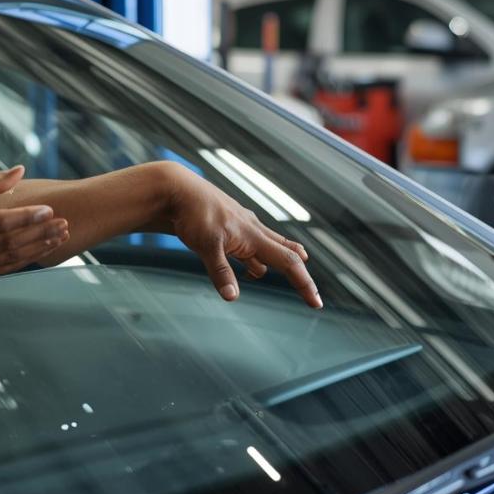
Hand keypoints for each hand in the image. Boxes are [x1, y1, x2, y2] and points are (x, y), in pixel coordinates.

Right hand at [0, 166, 69, 276]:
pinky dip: (28, 258)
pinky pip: (7, 267)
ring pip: (11, 257)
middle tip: (62, 223)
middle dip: (40, 233)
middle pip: (10, 242)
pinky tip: (44, 248)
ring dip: (39, 247)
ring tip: (60, 235)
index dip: (26, 217)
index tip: (48, 209)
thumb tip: (20, 171)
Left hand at [163, 165, 320, 307]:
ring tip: (290, 276)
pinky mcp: (230, 227)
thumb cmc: (193, 214)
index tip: (316, 303)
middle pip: (287, 253)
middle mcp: (254, 230)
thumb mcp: (206, 245)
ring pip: (269, 248)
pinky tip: (249, 267)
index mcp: (254, 235)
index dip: (304, 283)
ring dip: (278, 263)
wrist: (177, 190)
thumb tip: (232, 297)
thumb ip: (221, 272)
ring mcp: (242, 227)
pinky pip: (251, 246)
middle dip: (299, 274)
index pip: (288, 262)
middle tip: (311, 294)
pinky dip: (255, 259)